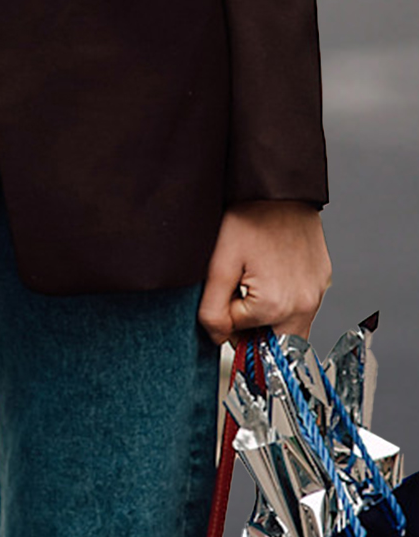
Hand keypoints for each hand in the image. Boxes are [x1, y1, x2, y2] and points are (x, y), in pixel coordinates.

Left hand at [202, 199, 329, 341]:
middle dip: (250, 333)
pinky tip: (269, 276)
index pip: (238, 334)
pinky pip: (302, 306)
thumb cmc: (247, 221)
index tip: (218, 298)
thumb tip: (217, 336)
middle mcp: (305, 304)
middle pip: (275, 345)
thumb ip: (213, 309)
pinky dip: (284, 303)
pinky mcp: (322, 280)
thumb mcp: (218, 266)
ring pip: (291, 329)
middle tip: (234, 302)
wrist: (279, 191)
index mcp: (277, 306)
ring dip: (268, 320)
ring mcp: (317, 293)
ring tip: (252, 285)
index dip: (221, 319)